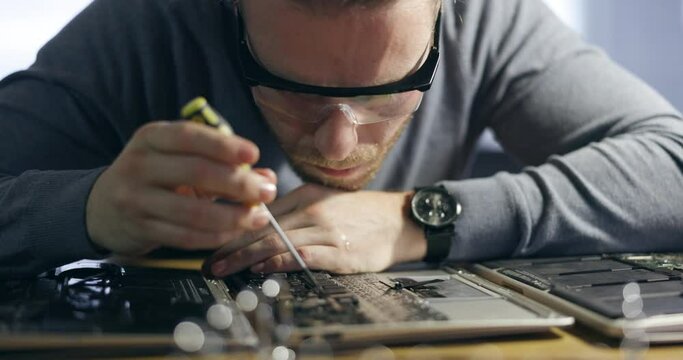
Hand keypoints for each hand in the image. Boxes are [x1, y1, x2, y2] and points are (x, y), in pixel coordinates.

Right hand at [86, 121, 276, 254]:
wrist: (102, 207)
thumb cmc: (154, 175)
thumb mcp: (179, 158)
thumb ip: (222, 163)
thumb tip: (267, 176)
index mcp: (151, 138)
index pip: (189, 136)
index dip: (223, 145)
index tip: (254, 154)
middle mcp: (140, 165)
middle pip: (196, 173)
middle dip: (239, 184)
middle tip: (267, 192)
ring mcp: (137, 200)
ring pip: (193, 212)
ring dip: (233, 217)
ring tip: (258, 216)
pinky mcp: (141, 230)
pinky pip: (185, 237)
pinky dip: (216, 237)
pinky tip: (235, 231)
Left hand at [204, 184, 426, 276]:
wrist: (397, 220)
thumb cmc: (358, 213)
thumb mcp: (322, 201)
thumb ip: (293, 212)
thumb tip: (258, 224)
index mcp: (305, 196)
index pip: (260, 215)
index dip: (233, 231)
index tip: (212, 245)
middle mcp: (313, 211)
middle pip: (263, 230)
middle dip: (232, 248)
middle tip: (210, 263)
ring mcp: (327, 231)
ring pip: (278, 242)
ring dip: (247, 257)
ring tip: (226, 269)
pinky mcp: (340, 252)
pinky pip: (304, 256)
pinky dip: (280, 262)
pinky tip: (263, 268)